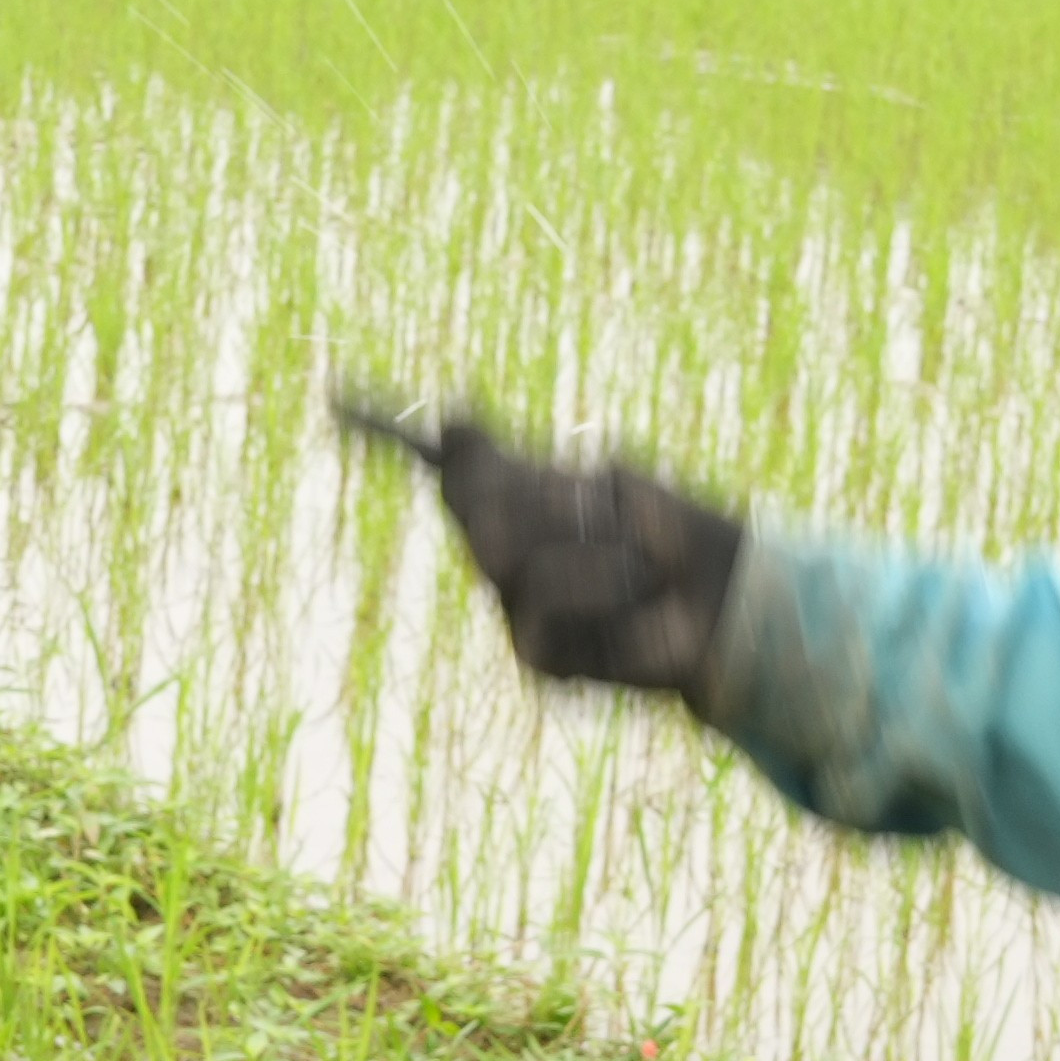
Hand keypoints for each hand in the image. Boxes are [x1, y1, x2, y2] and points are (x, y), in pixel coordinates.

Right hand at [335, 389, 744, 699]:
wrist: (721, 609)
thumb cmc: (664, 541)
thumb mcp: (612, 485)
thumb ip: (536, 471)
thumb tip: (448, 419)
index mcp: (511, 502)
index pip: (452, 468)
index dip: (392, 432)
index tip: (338, 397)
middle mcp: (499, 559)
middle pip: (484, 512)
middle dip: (546, 503)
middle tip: (598, 503)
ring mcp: (514, 613)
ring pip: (528, 568)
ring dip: (602, 560)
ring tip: (642, 570)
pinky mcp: (541, 662)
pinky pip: (559, 615)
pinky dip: (613, 605)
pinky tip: (641, 614)